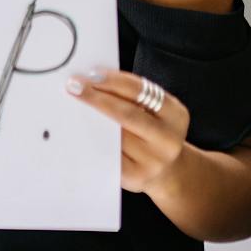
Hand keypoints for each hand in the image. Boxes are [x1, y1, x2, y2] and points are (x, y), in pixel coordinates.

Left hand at [67, 69, 191, 194]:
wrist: (167, 172)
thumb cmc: (153, 132)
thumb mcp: (156, 111)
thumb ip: (134, 97)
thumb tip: (94, 80)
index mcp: (176, 115)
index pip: (140, 91)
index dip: (114, 80)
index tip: (91, 73)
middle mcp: (168, 139)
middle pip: (127, 114)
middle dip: (97, 98)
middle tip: (74, 86)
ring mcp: (153, 161)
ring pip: (116, 136)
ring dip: (92, 120)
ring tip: (74, 107)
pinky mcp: (136, 177)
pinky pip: (110, 156)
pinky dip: (94, 141)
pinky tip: (80, 132)